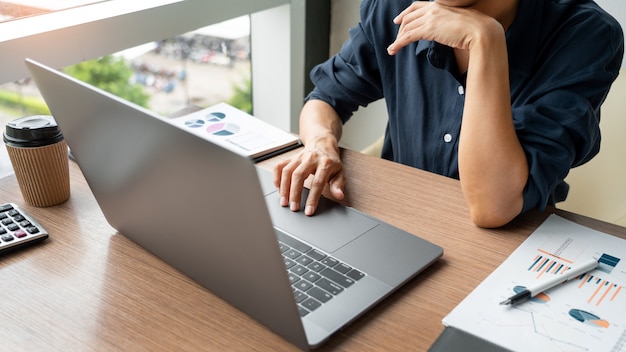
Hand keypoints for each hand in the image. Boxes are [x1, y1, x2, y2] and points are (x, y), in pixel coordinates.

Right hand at [273, 143, 344, 215]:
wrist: (322, 143)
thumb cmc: (331, 161)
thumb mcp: (340, 172)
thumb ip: (338, 184)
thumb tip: (339, 195)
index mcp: (325, 163)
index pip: (317, 182)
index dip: (312, 198)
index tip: (309, 211)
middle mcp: (310, 159)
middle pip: (299, 176)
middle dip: (295, 194)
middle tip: (294, 208)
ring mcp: (299, 157)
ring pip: (287, 171)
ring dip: (284, 188)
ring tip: (284, 202)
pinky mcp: (290, 158)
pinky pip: (279, 166)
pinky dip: (276, 178)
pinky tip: (278, 189)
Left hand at [386, 2, 500, 55]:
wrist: (481, 31)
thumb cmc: (475, 30)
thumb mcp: (458, 22)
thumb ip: (447, 23)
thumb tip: (444, 32)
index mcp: (440, 4)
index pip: (416, 6)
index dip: (405, 13)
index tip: (398, 20)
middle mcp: (433, 8)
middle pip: (409, 17)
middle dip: (400, 29)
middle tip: (396, 40)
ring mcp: (431, 18)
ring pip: (406, 28)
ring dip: (397, 39)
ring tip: (392, 49)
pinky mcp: (429, 29)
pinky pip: (408, 36)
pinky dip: (398, 43)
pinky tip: (394, 50)